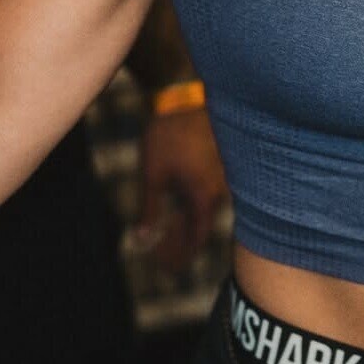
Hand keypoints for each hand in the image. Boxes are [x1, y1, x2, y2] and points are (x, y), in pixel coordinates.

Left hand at [138, 107, 228, 273]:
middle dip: (180, 244)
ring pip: (205, 212)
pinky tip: (176, 206)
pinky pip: (208, 196)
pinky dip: (191, 208)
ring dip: (186, 226)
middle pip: (202, 229)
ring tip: (164, 229)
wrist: (184, 96)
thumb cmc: (166, 135)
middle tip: (158, 252)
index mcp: (204, 196)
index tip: (163, 266)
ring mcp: (222, 177)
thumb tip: (141, 240)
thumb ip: (150, 210)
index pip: (196, 240)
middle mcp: (219, 191)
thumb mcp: (152, 174)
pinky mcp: (219, 166)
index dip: (181, 256)